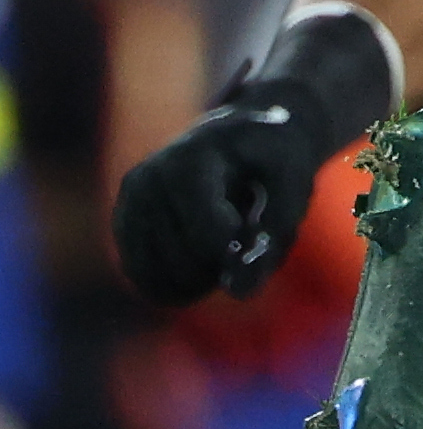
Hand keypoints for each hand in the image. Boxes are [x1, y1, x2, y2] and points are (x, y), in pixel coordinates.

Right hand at [112, 9, 391, 303]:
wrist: (243, 136)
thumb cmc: (272, 160)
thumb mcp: (293, 185)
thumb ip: (275, 235)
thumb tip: (238, 292)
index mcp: (191, 159)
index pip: (208, 236)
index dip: (238, 251)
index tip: (251, 225)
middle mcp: (147, 177)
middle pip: (186, 261)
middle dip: (223, 263)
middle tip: (240, 224)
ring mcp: (128, 202)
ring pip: (162, 278)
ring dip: (202, 277)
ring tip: (221, 236)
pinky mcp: (123, 224)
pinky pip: (145, 280)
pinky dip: (179, 284)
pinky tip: (202, 257)